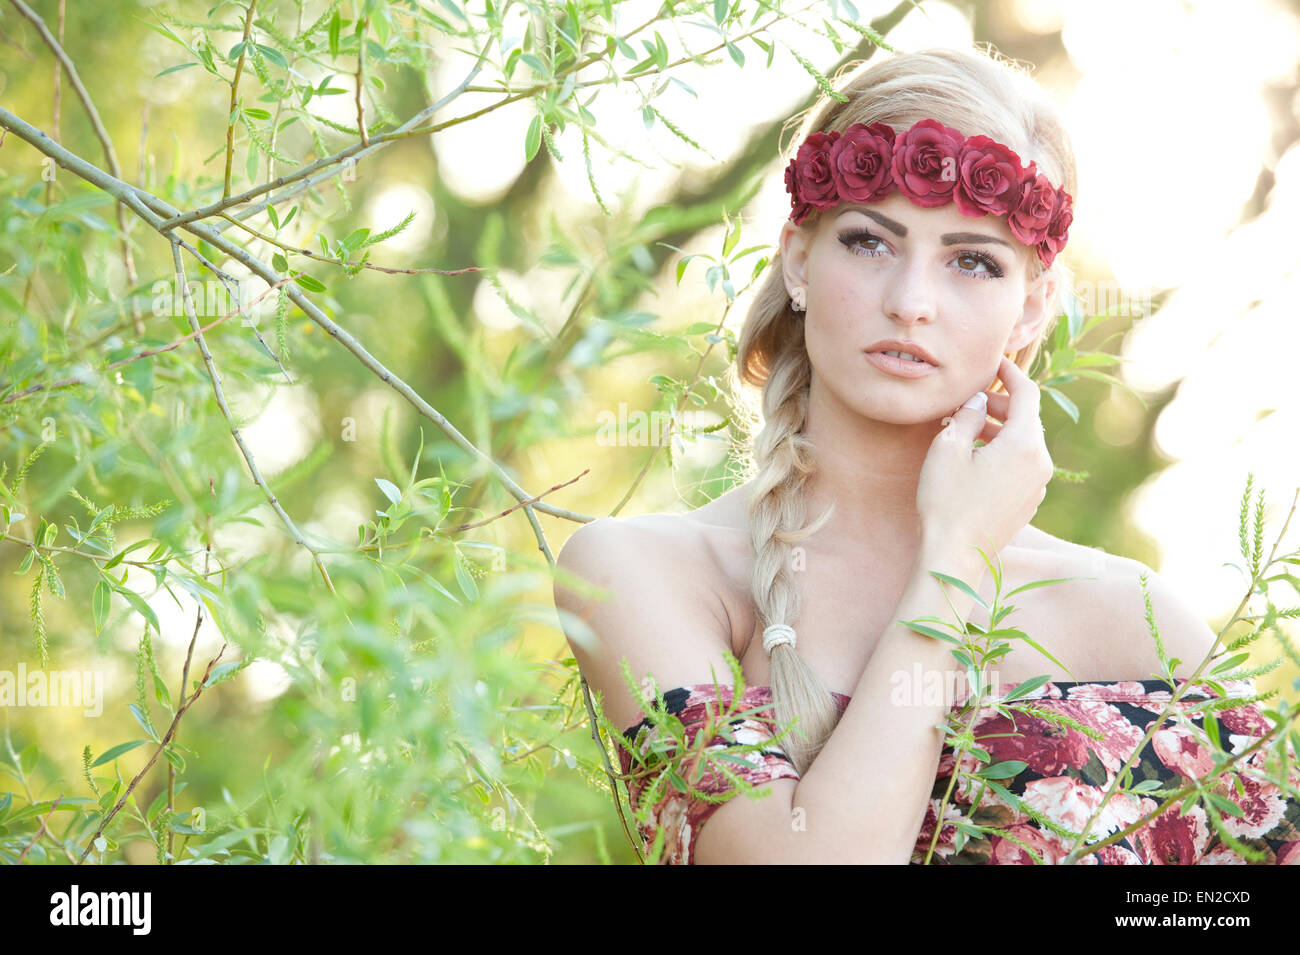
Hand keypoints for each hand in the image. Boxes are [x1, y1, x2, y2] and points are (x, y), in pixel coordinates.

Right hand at [915, 356, 1053, 565]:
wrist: (955, 557)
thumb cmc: (946, 501)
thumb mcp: (947, 448)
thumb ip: (968, 415)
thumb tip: (979, 399)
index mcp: (1025, 444)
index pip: (1027, 393)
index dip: (1010, 373)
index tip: (992, 362)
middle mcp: (1040, 463)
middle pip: (1027, 419)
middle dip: (1000, 404)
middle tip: (968, 401)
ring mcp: (1038, 485)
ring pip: (1024, 443)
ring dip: (999, 430)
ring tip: (965, 430)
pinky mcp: (1028, 502)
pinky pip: (1021, 466)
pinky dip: (1003, 453)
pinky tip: (975, 459)